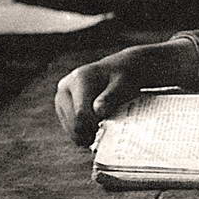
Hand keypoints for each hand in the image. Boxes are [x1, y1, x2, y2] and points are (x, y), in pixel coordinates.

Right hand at [55, 39, 198, 144]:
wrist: (133, 65)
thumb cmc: (134, 74)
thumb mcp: (129, 83)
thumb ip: (113, 96)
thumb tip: (98, 110)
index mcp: (80, 80)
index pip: (81, 119)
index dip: (95, 131)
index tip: (112, 132)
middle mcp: (67, 85)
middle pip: (73, 127)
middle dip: (89, 133)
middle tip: (110, 131)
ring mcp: (63, 93)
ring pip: (70, 128)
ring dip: (86, 133)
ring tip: (105, 127)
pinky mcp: (64, 101)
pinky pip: (70, 125)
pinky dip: (83, 130)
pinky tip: (97, 127)